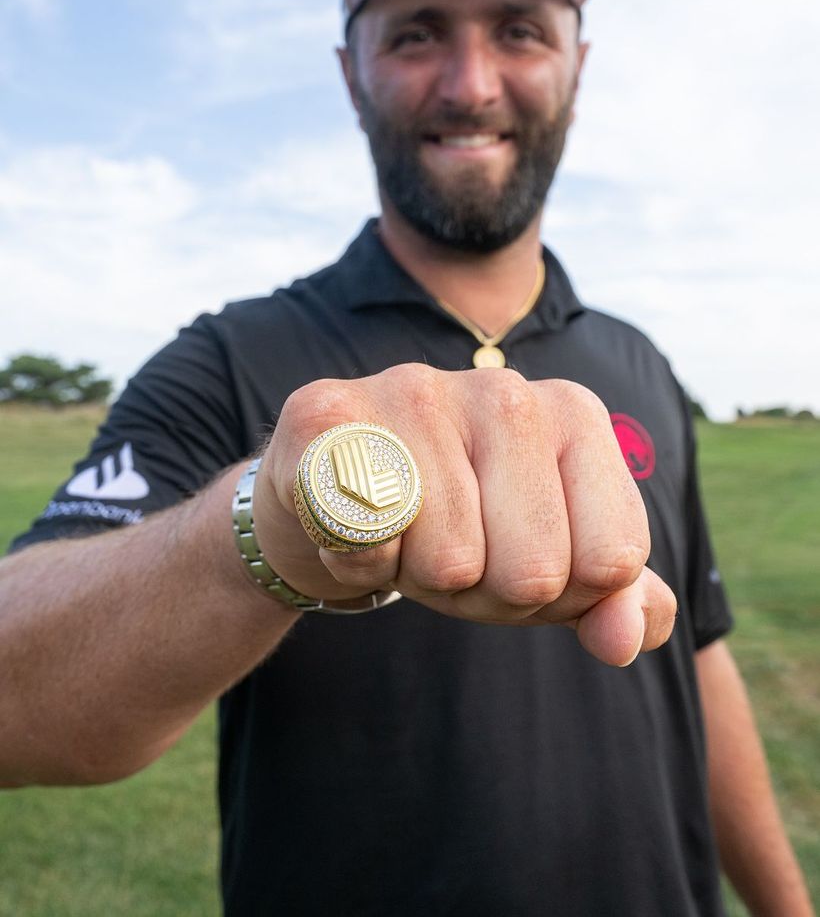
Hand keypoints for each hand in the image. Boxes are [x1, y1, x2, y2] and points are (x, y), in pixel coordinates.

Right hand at [253, 365, 676, 665]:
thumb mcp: (547, 563)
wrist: (333, 495)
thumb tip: (624, 641)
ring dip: (420, 579)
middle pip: (535, 573)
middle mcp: (503, 389)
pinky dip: (358, 562)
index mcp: (574, 413)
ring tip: (404, 536)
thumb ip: (610, 598)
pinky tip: (352, 524)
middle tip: (453, 551)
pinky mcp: (329, 412)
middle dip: (488, 593)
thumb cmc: (456, 524)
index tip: (519, 556)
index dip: (562, 593)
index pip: (612, 561)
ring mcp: (414, 391)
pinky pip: (370, 539)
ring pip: (452, 565)